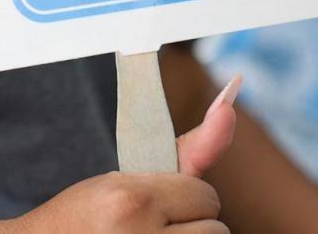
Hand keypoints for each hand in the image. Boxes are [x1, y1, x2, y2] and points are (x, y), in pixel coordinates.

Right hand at [0, 76, 241, 233]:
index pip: (205, 196)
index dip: (183, 199)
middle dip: (188, 226)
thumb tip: (233, 96)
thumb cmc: (85, 217)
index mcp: (130, 201)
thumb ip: (192, 148)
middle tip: (147, 228)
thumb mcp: (127, 179)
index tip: (151, 204)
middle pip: (214, 230)